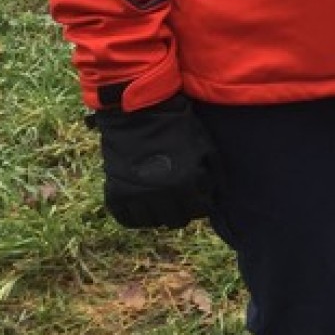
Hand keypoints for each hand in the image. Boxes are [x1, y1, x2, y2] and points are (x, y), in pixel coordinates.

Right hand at [91, 94, 218, 227]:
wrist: (138, 111)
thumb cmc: (175, 125)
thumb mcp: (203, 145)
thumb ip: (214, 172)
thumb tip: (219, 195)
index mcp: (185, 183)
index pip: (200, 211)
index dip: (202, 203)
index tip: (198, 196)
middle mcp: (161, 195)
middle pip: (176, 221)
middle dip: (182, 210)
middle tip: (179, 198)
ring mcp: (136, 195)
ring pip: (152, 223)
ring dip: (159, 213)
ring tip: (161, 200)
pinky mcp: (116, 193)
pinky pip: (127, 219)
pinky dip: (135, 215)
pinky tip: (143, 204)